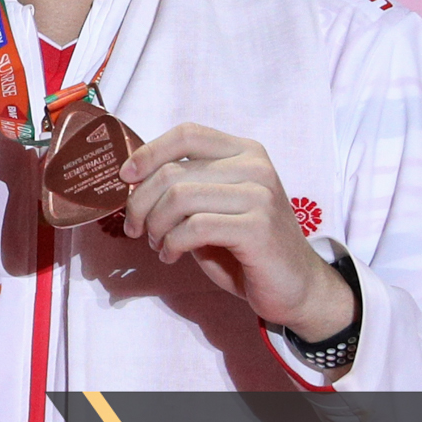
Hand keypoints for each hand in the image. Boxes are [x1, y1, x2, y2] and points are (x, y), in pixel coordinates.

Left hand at [118, 123, 354, 342]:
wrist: (296, 287)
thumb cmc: (246, 248)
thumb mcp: (213, 207)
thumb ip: (184, 188)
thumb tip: (133, 180)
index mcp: (243, 152)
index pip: (187, 134)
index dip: (148, 152)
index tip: (125, 178)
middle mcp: (255, 166)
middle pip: (173, 171)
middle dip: (141, 203)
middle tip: (135, 229)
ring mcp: (260, 195)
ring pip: (179, 198)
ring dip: (155, 226)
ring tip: (157, 244)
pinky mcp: (258, 227)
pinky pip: (195, 227)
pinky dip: (172, 244)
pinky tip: (171, 255)